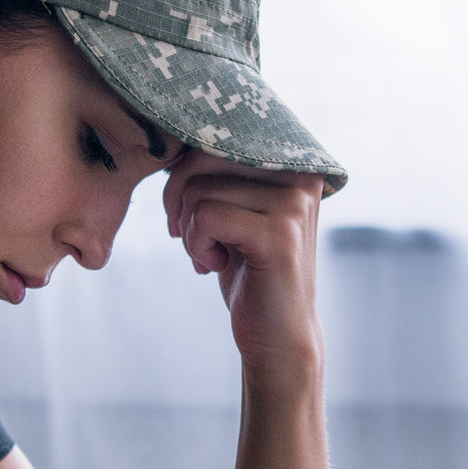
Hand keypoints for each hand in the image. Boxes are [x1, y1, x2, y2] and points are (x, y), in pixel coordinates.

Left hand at [161, 151, 325, 382]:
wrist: (277, 336)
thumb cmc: (246, 270)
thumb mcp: (231, 208)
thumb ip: (214, 169)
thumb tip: (168, 132)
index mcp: (291, 159)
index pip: (216, 132)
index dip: (184, 171)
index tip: (182, 211)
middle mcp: (299, 173)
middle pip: (203, 155)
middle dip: (178, 197)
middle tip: (185, 234)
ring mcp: (293, 202)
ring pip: (200, 190)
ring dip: (189, 230)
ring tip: (210, 255)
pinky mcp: (280, 234)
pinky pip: (206, 217)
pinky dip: (197, 245)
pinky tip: (213, 267)